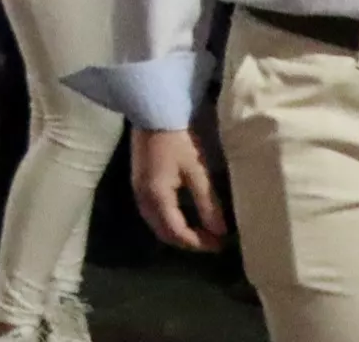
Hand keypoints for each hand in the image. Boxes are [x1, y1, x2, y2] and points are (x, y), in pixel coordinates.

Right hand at [132, 125, 229, 251]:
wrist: (153, 113)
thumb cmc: (179, 141)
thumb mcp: (197, 171)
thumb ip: (208, 204)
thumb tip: (220, 232)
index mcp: (158, 196)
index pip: (177, 232)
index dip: (199, 243)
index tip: (220, 244)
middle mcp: (143, 198)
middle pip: (163, 232)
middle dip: (187, 241)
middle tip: (211, 241)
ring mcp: (137, 189)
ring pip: (155, 223)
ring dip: (176, 232)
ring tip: (200, 231)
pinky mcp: (138, 181)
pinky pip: (151, 212)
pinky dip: (167, 221)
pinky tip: (183, 215)